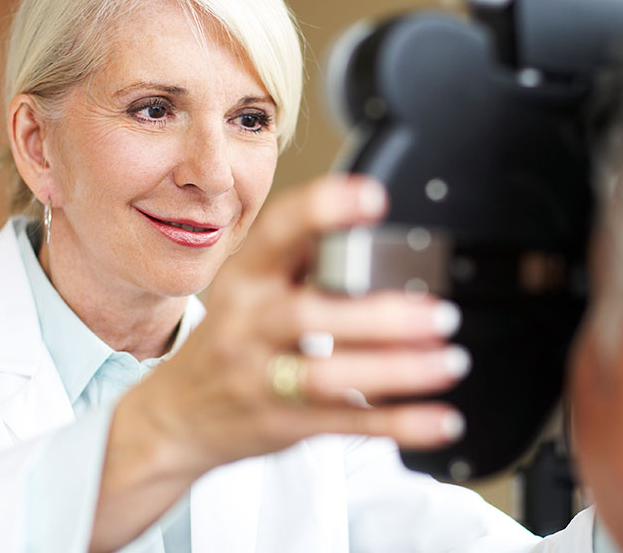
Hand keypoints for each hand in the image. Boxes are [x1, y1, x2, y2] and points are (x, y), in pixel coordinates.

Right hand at [90, 175, 466, 550]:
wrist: (173, 419)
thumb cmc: (226, 344)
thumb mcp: (246, 290)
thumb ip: (298, 259)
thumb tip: (363, 223)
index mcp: (244, 279)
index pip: (278, 233)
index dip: (322, 209)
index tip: (372, 198)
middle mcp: (247, 326)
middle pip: (309, 316)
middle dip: (379, 316)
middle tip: (438, 313)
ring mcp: (261, 380)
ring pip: (330, 377)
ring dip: (398, 370)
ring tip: (449, 360)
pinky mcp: (282, 423)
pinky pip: (347, 424)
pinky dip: (400, 423)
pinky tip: (440, 419)